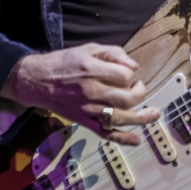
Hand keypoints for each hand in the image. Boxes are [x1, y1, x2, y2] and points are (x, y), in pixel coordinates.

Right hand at [1, 45, 159, 146]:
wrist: (36, 81)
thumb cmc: (64, 62)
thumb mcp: (88, 49)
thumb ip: (113, 53)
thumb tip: (134, 67)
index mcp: (91, 70)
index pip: (125, 76)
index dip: (132, 74)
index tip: (129, 73)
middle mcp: (91, 92)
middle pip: (126, 99)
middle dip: (140, 92)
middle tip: (139, 87)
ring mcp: (88, 110)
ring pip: (120, 118)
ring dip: (141, 117)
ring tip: (155, 113)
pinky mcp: (84, 121)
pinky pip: (105, 133)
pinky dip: (122, 139)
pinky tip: (136, 140)